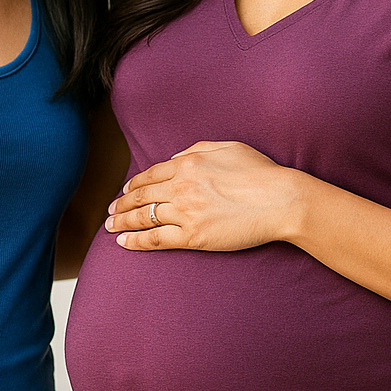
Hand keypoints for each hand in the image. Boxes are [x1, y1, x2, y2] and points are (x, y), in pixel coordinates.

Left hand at [105, 140, 304, 251]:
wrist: (280, 200)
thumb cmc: (261, 173)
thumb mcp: (229, 147)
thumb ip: (198, 149)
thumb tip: (175, 159)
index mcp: (189, 163)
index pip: (150, 174)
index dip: (134, 184)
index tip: (125, 191)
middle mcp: (181, 186)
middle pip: (141, 196)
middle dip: (121, 204)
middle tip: (110, 211)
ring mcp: (186, 212)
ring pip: (143, 217)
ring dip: (122, 222)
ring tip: (111, 226)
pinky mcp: (193, 236)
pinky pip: (155, 239)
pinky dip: (135, 241)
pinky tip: (124, 243)